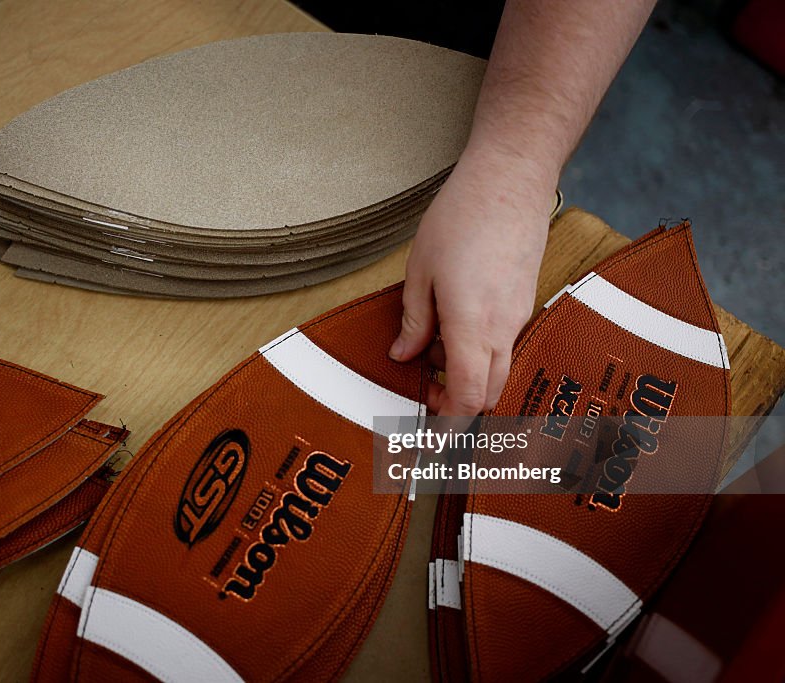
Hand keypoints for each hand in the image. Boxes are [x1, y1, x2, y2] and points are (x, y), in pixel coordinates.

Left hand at [389, 146, 553, 415]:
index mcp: (473, 327)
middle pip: (489, 393)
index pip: (469, 399)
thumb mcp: (420, 272)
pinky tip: (454, 328)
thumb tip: (404, 357)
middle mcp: (504, 329)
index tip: (431, 438)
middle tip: (425, 394)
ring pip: (498, 369)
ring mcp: (520, 316)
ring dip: (469, 377)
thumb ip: (414, 322)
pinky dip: (480, 352)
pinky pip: (504, 343)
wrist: (511, 180)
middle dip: (458, 405)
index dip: (450, 425)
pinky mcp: (525, 301)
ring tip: (433, 354)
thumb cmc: (461, 218)